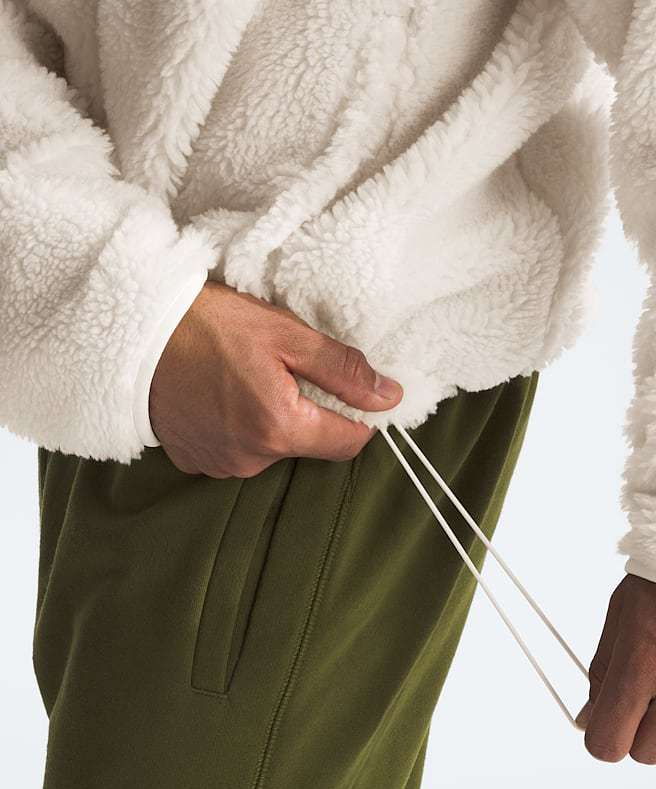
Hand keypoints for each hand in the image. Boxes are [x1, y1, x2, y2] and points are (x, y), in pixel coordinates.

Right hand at [149, 280, 402, 477]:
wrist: (133, 332)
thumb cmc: (210, 325)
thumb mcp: (286, 334)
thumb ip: (342, 370)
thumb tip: (388, 396)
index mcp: (280, 428)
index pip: (350, 443)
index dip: (358, 416)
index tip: (346, 388)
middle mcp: (252, 458)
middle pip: (310, 443)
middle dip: (309, 410)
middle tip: (283, 369)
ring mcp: (221, 464)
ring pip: (274, 447)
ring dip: (273, 419)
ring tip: (245, 378)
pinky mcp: (197, 461)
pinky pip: (239, 450)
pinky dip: (241, 427)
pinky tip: (222, 394)